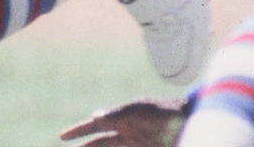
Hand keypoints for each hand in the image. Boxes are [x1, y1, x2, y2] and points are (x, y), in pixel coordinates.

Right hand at [60, 98, 186, 146]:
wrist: (190, 122)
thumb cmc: (164, 112)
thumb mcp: (139, 110)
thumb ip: (117, 114)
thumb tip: (94, 116)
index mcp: (122, 120)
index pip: (95, 126)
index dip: (78, 131)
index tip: (62, 137)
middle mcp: (126, 134)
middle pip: (99, 144)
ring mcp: (136, 145)